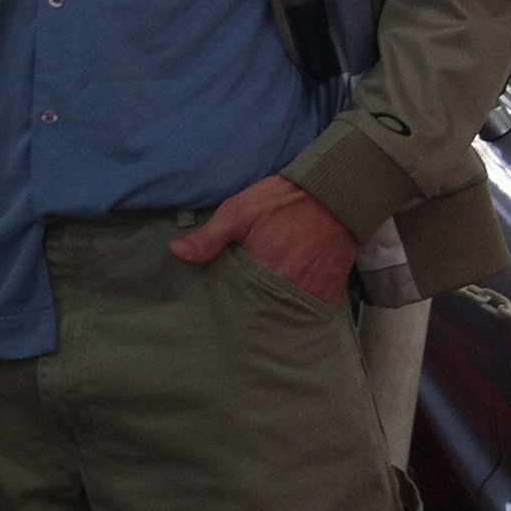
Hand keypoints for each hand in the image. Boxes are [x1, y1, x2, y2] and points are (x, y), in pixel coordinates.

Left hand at [168, 175, 358, 304]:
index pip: (238, 306)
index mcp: (262, 274)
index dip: (227, 309)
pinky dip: (296, 309)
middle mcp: (288, 290)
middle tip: (234, 318)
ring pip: (285, 313)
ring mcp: (312, 293)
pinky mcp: (330, 291)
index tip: (216, 312)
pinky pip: (308, 310)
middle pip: (262, 314)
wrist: (335, 192)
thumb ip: (209, 237)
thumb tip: (175, 253)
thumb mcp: (239, 212)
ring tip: (257, 314)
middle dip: (249, 315)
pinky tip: (283, 306)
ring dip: (272, 313)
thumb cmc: (282, 202)